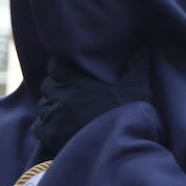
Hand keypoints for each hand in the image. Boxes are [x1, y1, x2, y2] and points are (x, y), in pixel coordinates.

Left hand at [32, 48, 152, 156]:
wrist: (118, 140)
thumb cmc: (127, 111)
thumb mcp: (137, 84)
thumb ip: (138, 63)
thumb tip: (145, 46)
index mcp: (75, 80)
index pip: (56, 67)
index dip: (62, 70)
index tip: (69, 75)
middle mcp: (60, 95)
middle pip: (48, 86)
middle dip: (56, 89)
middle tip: (69, 95)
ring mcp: (53, 114)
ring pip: (43, 106)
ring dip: (52, 108)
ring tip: (65, 114)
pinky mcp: (49, 133)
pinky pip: (39, 127)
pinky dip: (47, 128)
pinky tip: (59, 130)